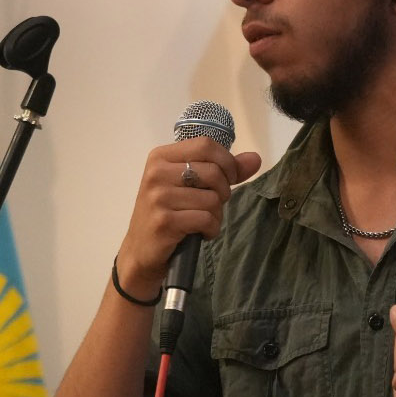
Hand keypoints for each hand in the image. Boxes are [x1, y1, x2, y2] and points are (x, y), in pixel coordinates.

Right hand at [115, 139, 262, 298]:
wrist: (141, 251)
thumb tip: (255, 159)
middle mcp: (157, 173)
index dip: (226, 162)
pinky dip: (211, 229)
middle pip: (213, 172)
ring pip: (212, 198)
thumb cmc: (167, 214)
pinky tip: (200, 233)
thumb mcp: (190, 186)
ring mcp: (158, 197)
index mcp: (161, 157)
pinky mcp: (164, 221)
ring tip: (202, 222)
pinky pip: (206, 219)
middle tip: (213, 205)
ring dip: (216, 215)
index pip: (206, 145)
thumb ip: (223, 170)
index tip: (227, 179)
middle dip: (223, 192)